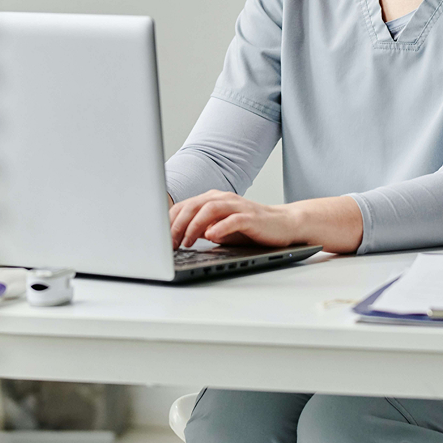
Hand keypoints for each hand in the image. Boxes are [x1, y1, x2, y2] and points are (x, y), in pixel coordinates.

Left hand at [169, 190, 301, 249]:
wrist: (283, 224)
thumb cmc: (250, 228)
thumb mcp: (219, 229)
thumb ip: (200, 229)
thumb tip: (176, 238)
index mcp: (212, 199)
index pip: (184, 206)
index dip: (169, 222)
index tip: (159, 239)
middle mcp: (222, 198)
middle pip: (193, 205)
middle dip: (177, 225)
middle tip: (169, 243)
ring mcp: (237, 206)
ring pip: (209, 209)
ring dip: (194, 226)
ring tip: (186, 242)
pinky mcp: (250, 217)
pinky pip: (232, 219)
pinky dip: (219, 227)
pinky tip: (211, 237)